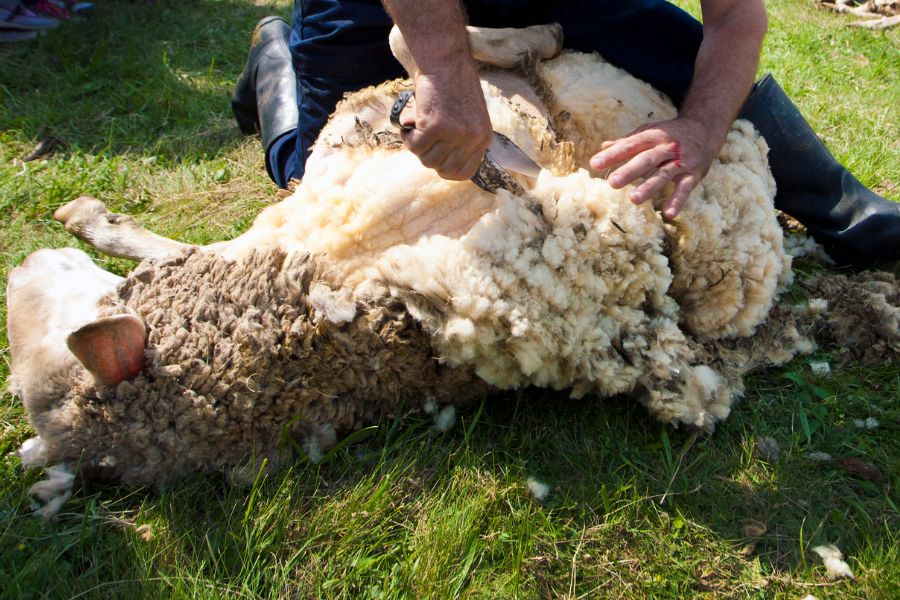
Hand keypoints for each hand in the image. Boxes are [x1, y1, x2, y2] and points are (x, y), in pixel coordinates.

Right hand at [400, 60, 492, 180]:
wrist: (444, 60)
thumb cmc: (452, 84)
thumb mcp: (467, 116)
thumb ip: (460, 140)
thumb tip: (437, 160)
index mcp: (483, 137)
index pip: (465, 173)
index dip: (446, 168)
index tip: (437, 158)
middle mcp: (473, 138)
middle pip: (443, 169)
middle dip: (429, 156)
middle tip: (424, 137)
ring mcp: (456, 133)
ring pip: (427, 159)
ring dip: (417, 144)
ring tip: (417, 125)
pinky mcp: (436, 127)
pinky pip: (415, 146)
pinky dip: (407, 136)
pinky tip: (410, 120)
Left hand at [588, 117, 717, 217]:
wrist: (705, 129)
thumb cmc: (670, 134)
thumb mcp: (649, 133)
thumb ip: (628, 142)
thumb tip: (604, 146)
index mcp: (653, 136)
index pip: (630, 145)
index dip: (613, 154)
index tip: (594, 164)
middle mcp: (667, 147)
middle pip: (646, 159)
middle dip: (629, 171)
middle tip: (612, 183)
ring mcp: (681, 161)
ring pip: (664, 174)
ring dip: (649, 187)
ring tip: (633, 199)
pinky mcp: (694, 174)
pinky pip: (685, 188)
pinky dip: (678, 200)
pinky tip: (668, 213)